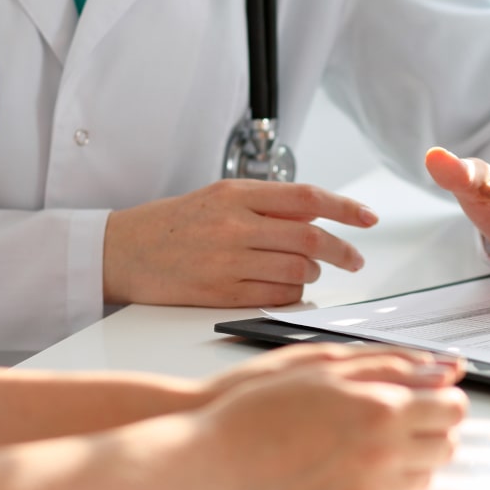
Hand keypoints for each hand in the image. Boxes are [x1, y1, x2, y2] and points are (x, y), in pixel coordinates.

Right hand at [104, 180, 378, 306]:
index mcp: (235, 194)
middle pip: (309, 238)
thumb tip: (318, 211)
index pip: (306, 197)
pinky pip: (274, 295)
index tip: (368, 218)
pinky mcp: (219, 293)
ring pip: (297, 270)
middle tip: (354, 260)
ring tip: (307, 272)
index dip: (345, 208)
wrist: (120, 251)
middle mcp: (233, 225)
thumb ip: (266, 204)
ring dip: (312, 274)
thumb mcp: (218, 198)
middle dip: (342, 251)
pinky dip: (291, 294)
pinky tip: (286, 288)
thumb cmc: (170, 225)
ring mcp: (226, 261)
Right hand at [198, 354, 466, 489]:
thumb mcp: (324, 367)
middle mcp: (385, 450)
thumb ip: (391, 365)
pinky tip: (360, 462)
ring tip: (378, 435)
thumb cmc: (259, 410)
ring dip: (417, 453)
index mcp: (381, 407)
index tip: (432, 391)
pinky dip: (392, 479)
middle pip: (447, 442)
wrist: (217, 466)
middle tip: (406, 411)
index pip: (451, 406)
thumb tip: (442, 369)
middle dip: (436, 425)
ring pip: (426, 473)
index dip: (446, 396)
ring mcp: (371, 486)